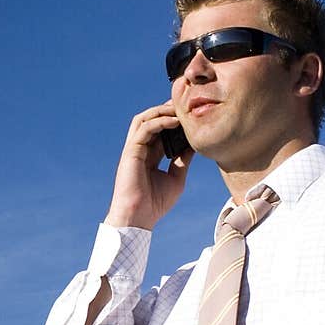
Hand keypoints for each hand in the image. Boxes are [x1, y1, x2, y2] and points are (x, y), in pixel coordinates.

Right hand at [105, 103, 193, 230]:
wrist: (138, 218)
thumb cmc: (155, 204)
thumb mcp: (176, 178)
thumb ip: (182, 161)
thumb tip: (194, 146)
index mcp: (149, 157)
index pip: (160, 132)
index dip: (172, 121)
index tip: (190, 116)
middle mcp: (140, 150)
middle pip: (150, 120)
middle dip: (166, 110)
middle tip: (184, 106)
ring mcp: (134, 150)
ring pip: (143, 119)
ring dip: (160, 111)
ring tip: (178, 110)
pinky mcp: (130, 152)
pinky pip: (143, 129)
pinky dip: (158, 122)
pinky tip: (174, 122)